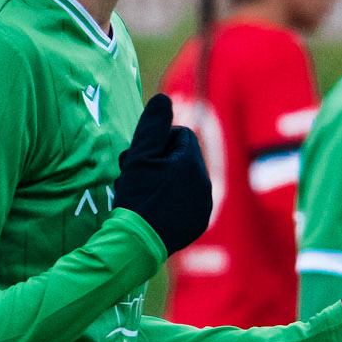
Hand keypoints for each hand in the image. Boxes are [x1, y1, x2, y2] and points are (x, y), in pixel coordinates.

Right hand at [113, 93, 211, 255]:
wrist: (136, 243)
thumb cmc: (135, 196)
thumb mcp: (139, 156)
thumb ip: (152, 125)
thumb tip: (163, 99)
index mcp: (192, 162)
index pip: (180, 135)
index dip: (157, 144)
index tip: (142, 160)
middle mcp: (205, 182)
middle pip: (183, 157)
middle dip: (163, 161)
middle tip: (139, 176)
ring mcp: (205, 205)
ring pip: (186, 179)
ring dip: (167, 180)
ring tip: (146, 193)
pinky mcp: (200, 222)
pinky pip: (189, 201)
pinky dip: (174, 200)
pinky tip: (157, 209)